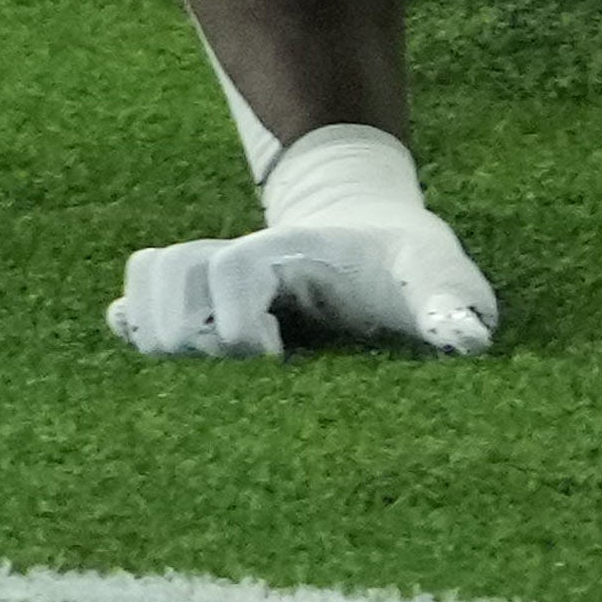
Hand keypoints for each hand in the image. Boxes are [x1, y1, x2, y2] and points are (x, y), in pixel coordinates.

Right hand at [112, 135, 499, 360]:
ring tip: (189, 368)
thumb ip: (451, 299)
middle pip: (172, 267)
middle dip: (184, 328)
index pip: (237, 264)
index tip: (272, 358)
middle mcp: (243, 258)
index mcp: (295, 248)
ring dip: (153, 325)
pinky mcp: (201, 300)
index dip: (239, 316)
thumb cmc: (407, 263)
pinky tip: (151, 357)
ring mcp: (215, 276)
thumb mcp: (438, 271)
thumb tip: (467, 341)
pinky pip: (142, 297)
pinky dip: (135, 323)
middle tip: (226, 368)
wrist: (372, 232)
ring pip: (149, 276)